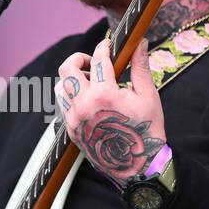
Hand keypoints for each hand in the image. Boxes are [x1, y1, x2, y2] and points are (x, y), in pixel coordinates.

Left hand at [56, 36, 166, 185]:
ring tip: (91, 82)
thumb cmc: (146, 130)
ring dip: (73, 78)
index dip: (104, 46)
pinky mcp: (71, 130)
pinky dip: (72, 96)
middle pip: (67, 69)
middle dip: (79, 58)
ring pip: (60, 86)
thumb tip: (140, 43)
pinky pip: (63, 105)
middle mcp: (84, 105)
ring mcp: (75, 119)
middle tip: (93, 62)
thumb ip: (140, 66)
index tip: (109, 44)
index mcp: (105, 95)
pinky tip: (89, 99)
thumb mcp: (148, 96)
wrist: (137, 166)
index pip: (98, 59)